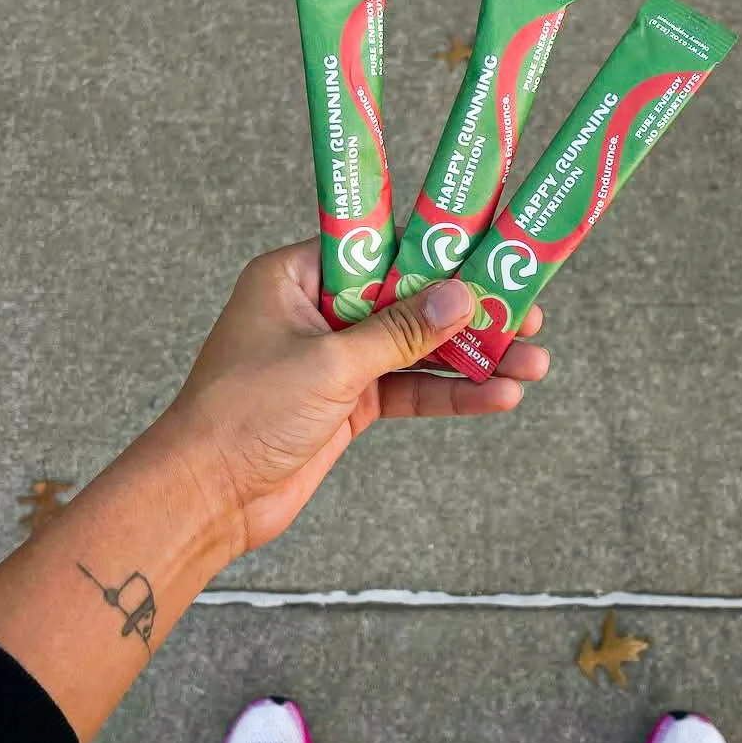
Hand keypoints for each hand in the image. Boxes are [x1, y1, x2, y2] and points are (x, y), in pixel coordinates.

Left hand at [164, 237, 548, 555]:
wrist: (207, 497)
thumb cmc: (241, 414)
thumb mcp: (329, 363)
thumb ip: (399, 331)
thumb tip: (459, 297)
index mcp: (295, 277)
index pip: (377, 246)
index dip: (434, 247)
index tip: (488, 244)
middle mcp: (318, 311)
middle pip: (407, 298)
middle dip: (468, 310)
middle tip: (527, 309)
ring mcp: (336, 359)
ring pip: (417, 348)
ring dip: (473, 357)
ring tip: (534, 361)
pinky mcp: (349, 403)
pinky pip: (410, 390)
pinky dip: (451, 394)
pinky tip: (499, 395)